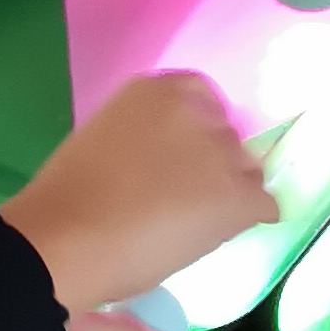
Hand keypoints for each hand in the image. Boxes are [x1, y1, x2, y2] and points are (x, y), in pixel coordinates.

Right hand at [2, 71, 272, 309]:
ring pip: (248, 173)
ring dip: (229, 194)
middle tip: (180, 200)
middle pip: (227, 138)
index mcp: (157, 90)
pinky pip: (264, 205)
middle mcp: (198, 112)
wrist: (65, 240)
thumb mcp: (105, 139)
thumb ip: (144, 137)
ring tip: (195, 223)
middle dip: (212, 167)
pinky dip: (245, 221)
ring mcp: (223, 152)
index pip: (203, 99)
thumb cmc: (67, 199)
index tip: (179, 160)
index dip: (196, 134)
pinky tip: (214, 237)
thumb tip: (162, 162)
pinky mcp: (238, 196)